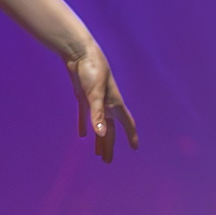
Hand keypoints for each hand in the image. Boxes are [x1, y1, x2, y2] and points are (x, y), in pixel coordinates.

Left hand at [67, 42, 139, 163]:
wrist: (80, 53)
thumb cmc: (92, 71)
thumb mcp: (94, 95)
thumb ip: (97, 115)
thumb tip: (101, 134)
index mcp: (114, 104)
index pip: (126, 123)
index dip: (131, 135)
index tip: (135, 147)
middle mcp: (107, 104)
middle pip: (110, 129)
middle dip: (109, 145)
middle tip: (107, 161)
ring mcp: (95, 100)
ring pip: (98, 124)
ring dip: (98, 138)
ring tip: (97, 153)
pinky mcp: (83, 96)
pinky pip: (85, 114)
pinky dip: (84, 124)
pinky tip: (82, 135)